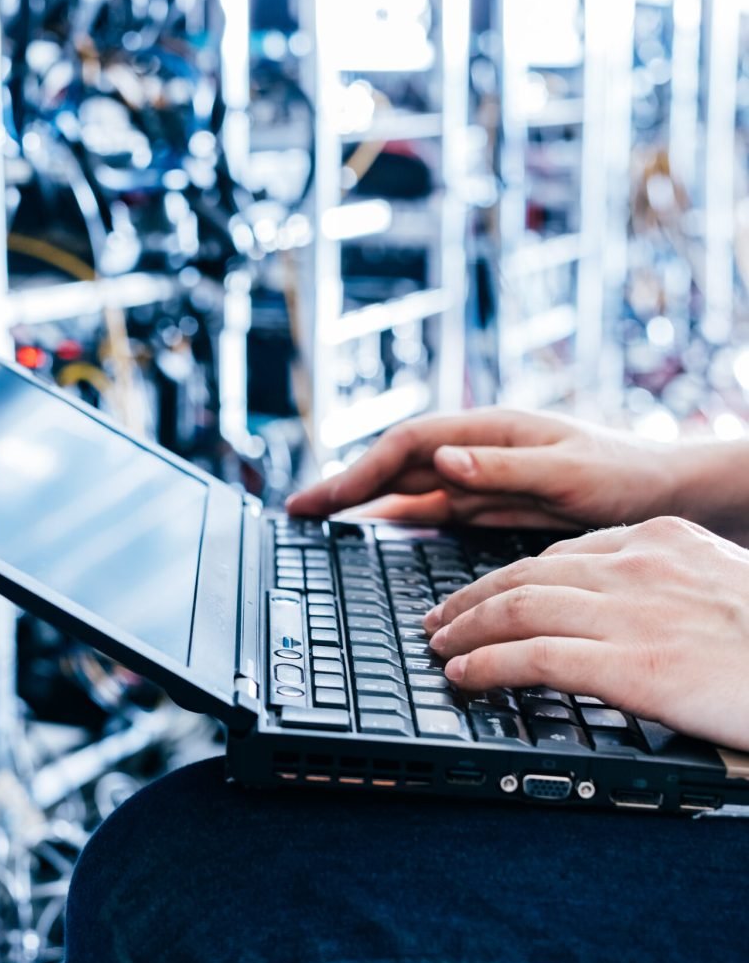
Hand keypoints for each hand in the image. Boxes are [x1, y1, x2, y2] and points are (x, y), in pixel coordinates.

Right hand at [286, 408, 738, 534]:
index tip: (321, 499)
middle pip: (394, 464)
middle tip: (296, 510)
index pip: (407, 445)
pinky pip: (428, 510)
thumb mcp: (570, 472)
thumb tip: (439, 462)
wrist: (666, 490)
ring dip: (360, 501)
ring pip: (404, 487)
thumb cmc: (625, 474)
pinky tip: (372, 530)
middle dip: (343, 484)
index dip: (359, 469)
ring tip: (317, 520)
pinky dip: (394, 519)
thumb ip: (504, 467)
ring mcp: (477, 476)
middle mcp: (475, 450)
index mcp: (488, 432)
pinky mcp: (487, 502)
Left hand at [424, 516, 748, 750]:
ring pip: (518, 608)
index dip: (504, 575)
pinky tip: (464, 676)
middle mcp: (639, 566)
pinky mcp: (636, 666)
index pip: (558, 553)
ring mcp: (635, 614)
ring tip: (439, 648)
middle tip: (437, 620)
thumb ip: (658, 584)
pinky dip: (488, 665)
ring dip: (466, 630)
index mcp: (659, 540)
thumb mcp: (716, 586)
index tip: (478, 594)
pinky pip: (536, 658)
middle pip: (524, 574)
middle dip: (470, 598)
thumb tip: (604, 605)